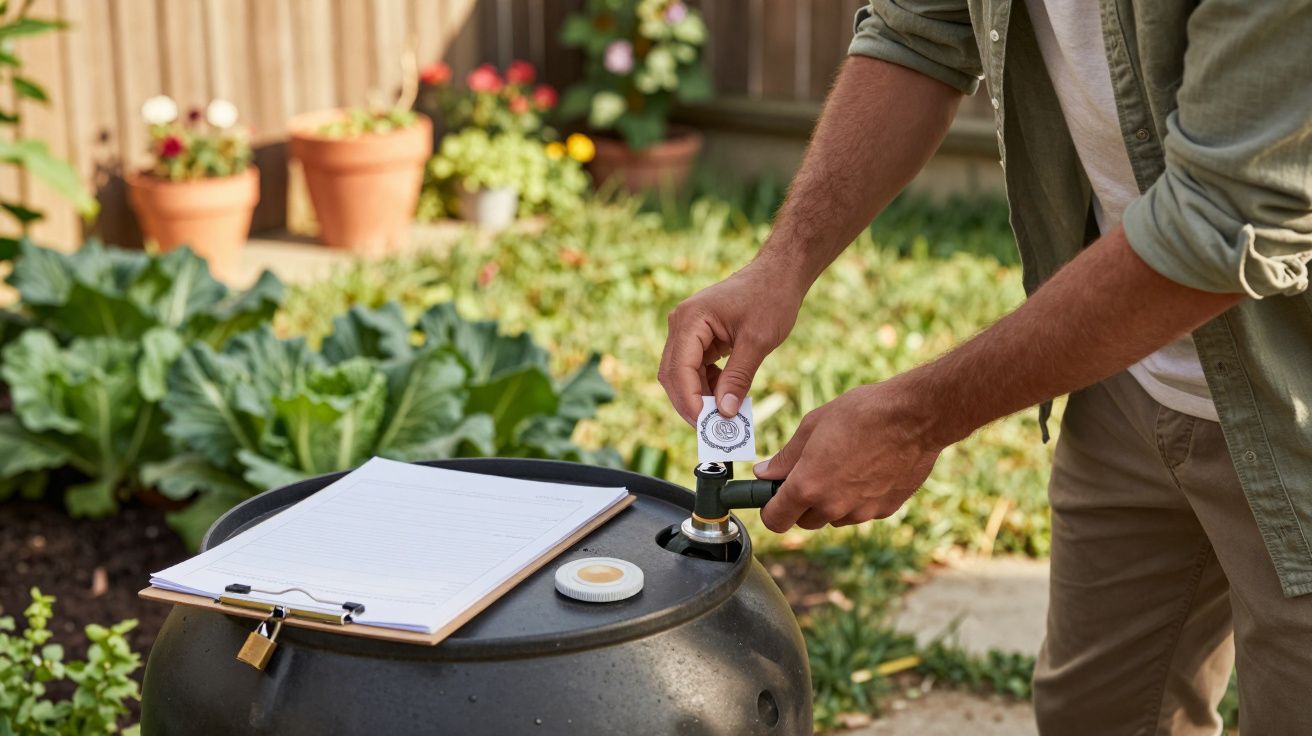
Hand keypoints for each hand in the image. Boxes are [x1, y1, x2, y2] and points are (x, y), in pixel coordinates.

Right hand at [659, 260, 805, 423]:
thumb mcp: (758, 341)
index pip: (679, 369)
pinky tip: (726, 395)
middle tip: (712, 430)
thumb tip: (725, 412)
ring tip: (722, 416)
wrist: (778, 274)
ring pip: (681, 375)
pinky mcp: (697, 337)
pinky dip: (706, 386)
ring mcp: (687, 330)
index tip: (707, 425)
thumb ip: (738, 377)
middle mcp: (681, 324)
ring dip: (699, 397)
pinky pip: (694, 368)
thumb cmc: (770, 298)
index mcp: (690, 319)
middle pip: (673, 375)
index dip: (690, 400)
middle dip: (690, 404)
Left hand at [756, 377, 944, 531]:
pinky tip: (868, 469)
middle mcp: (832, 506)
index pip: (775, 520)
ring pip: (834, 517)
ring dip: (831, 502)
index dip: (770, 510)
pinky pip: (860, 511)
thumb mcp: (812, 426)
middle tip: (810, 472)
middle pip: (804, 521)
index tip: (772, 497)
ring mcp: (861, 511)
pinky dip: (858, 498)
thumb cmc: (861, 413)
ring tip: (844, 465)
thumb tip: (764, 473)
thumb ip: (785, 457)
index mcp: (808, 485)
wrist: (915, 417)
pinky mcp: (885, 510)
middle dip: (801, 503)